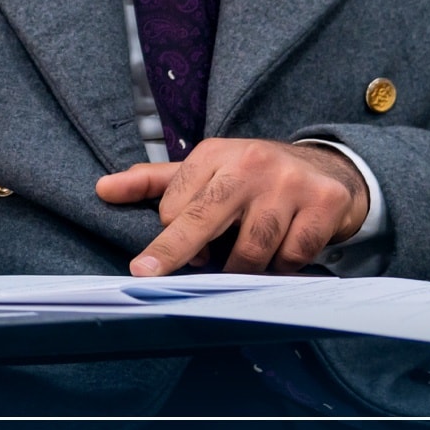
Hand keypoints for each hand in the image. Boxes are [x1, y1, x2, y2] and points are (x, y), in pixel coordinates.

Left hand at [95, 139, 367, 276]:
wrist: (328, 170)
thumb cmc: (251, 178)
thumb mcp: (204, 172)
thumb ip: (153, 183)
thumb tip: (101, 190)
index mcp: (215, 153)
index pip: (175, 205)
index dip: (174, 236)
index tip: (187, 245)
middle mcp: (250, 162)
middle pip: (202, 219)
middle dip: (174, 251)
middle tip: (149, 276)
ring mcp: (289, 182)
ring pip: (250, 251)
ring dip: (245, 267)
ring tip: (249, 256)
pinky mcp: (324, 203)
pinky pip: (291, 258)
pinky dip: (283, 266)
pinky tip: (284, 250)